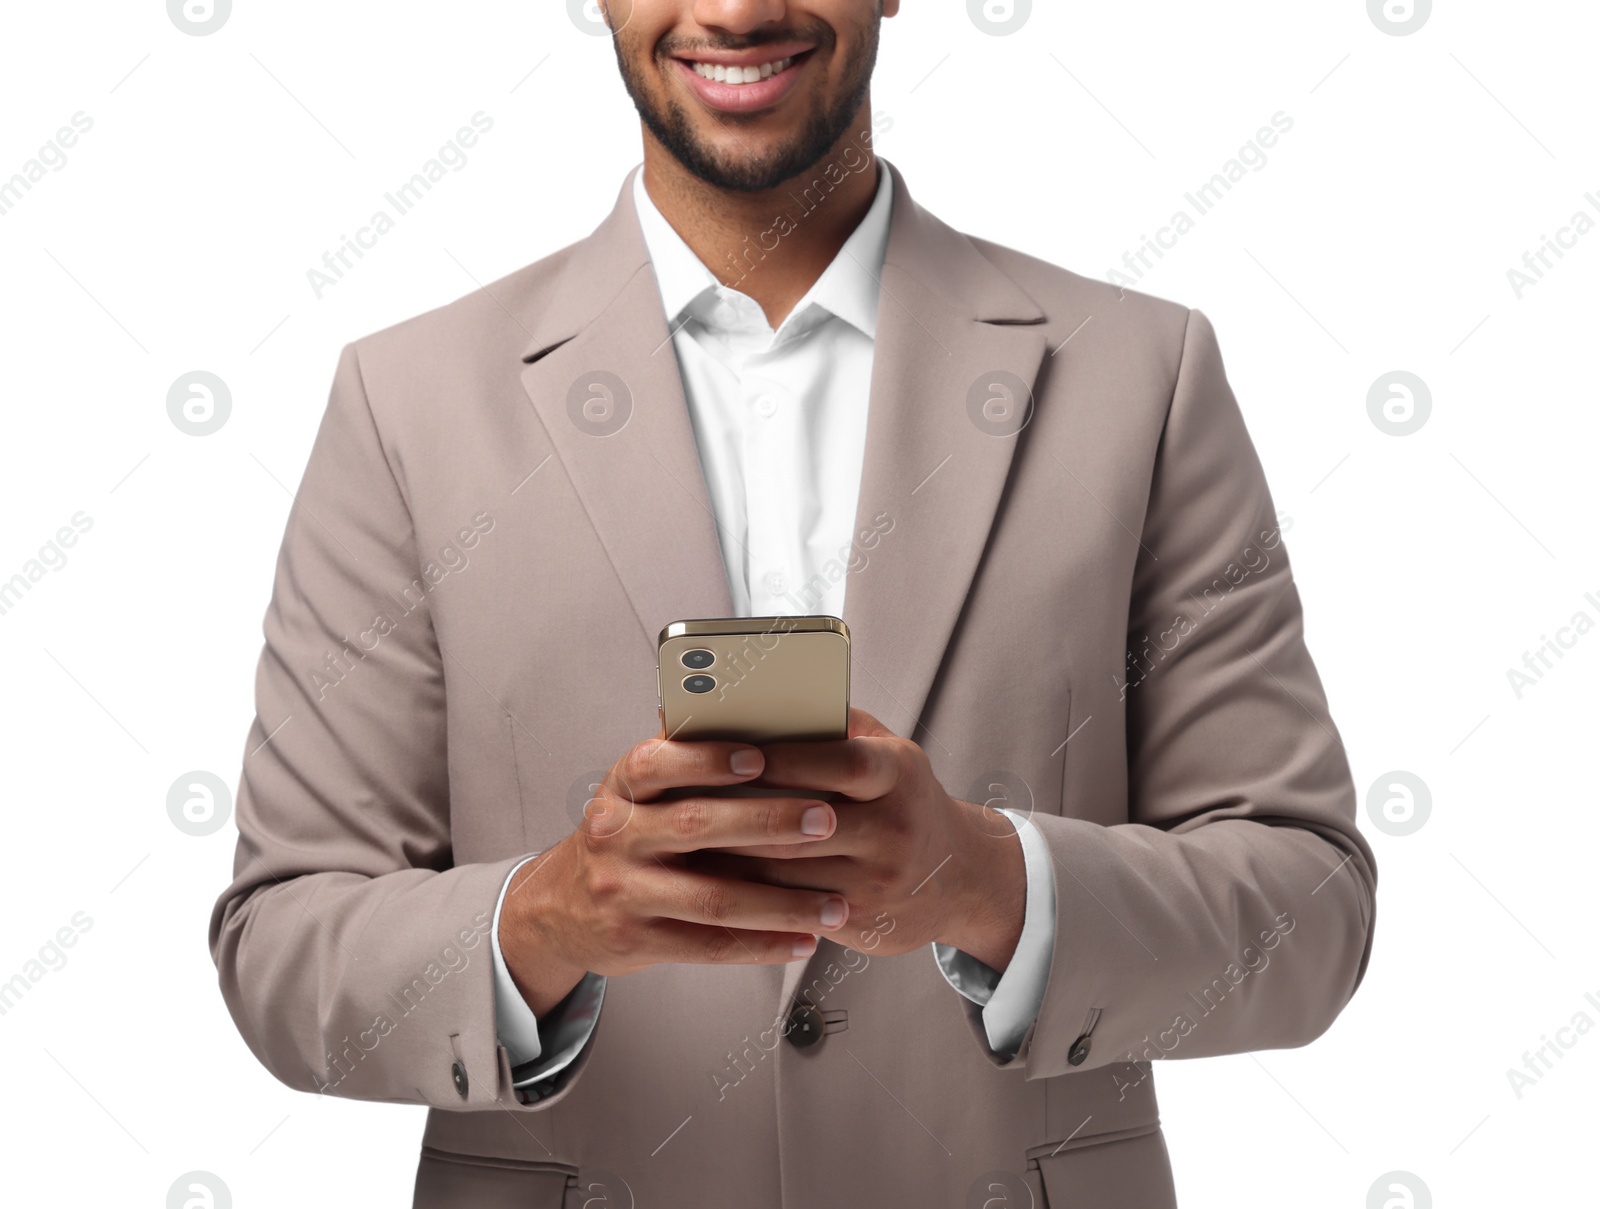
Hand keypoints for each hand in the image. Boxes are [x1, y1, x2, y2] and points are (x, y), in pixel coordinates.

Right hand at [498, 734, 851, 1016]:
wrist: (562, 909)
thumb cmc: (628, 837)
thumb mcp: (638, 795)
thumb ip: (685, 764)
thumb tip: (753, 714)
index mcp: (621, 788)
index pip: (658, 763)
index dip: (708, 758)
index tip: (763, 756)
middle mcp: (615, 836)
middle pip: (696, 826)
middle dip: (769, 822)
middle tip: (829, 820)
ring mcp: (622, 891)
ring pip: (713, 899)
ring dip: (782, 904)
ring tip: (835, 904)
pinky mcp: (635, 941)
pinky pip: (709, 946)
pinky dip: (762, 945)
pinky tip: (804, 941)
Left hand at [697, 708, 1026, 971]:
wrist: (960, 877)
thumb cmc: (904, 798)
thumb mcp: (888, 752)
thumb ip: (834, 727)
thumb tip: (755, 702)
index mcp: (900, 774)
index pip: (843, 762)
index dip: (788, 759)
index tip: (737, 752)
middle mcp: (896, 828)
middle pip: (806, 823)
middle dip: (743, 814)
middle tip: (689, 802)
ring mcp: (880, 880)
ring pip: (791, 871)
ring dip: (734, 858)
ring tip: (688, 842)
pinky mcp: (863, 921)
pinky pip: (792, 907)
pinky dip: (750, 892)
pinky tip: (715, 878)